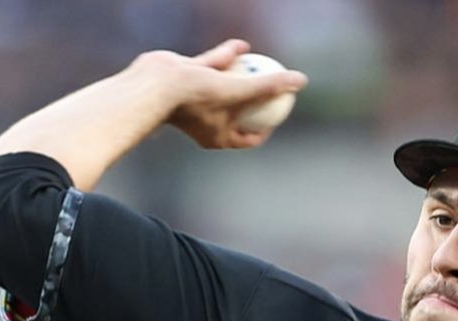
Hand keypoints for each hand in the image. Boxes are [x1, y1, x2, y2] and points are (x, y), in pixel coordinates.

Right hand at [142, 39, 306, 150]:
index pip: (250, 137)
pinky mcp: (188, 80)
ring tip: (262, 67)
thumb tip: (300, 81)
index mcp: (218, 137)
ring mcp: (197, 100)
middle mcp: (207, 121)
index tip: (281, 113)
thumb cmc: (198, 97)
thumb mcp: (240, 93)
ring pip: (227, 88)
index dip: (268, 127)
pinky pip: (213, 68)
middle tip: (276, 90)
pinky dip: (228, 58)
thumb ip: (268, 88)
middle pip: (240, 113)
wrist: (157, 85)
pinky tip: (243, 46)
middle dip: (258, 102)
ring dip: (244, 77)